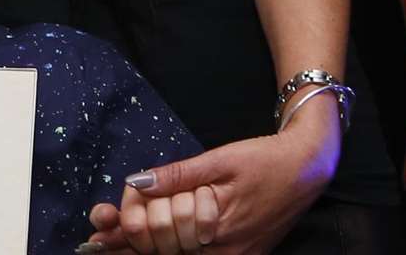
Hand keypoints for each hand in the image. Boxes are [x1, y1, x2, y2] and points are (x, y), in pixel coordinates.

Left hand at [82, 94, 338, 253]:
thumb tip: (136, 181)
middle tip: (100, 224)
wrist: (306, 168)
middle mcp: (223, 249)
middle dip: (131, 238)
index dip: (125, 229)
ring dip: (145, 246)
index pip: (158, 234)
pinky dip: (170, 249)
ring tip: (105, 243)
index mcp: (215, 224)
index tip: (99, 225)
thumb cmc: (263, 160)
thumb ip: (177, 175)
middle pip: (164, 250)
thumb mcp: (218, 160)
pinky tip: (145, 242)